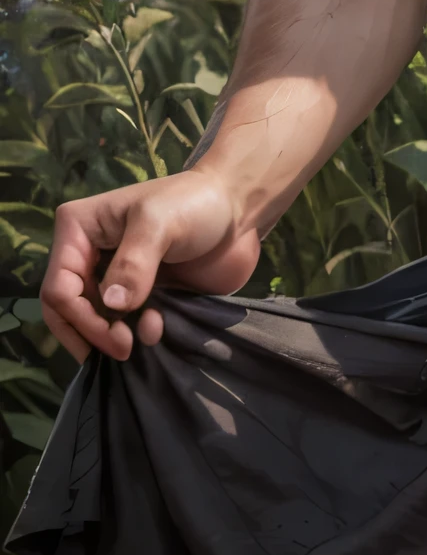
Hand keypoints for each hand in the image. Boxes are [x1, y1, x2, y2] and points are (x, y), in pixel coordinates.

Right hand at [41, 173, 261, 364]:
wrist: (239, 210)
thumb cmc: (196, 203)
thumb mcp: (160, 223)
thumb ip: (134, 263)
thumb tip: (113, 304)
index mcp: (79, 229)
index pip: (59, 285)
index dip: (80, 317)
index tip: (114, 335)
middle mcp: (88, 255)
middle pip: (67, 310)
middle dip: (91, 334)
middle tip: (122, 350)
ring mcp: (113, 277)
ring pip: (93, 322)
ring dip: (113, 337)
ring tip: (143, 338)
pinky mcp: (140, 295)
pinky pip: (123, 325)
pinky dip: (136, 333)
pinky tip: (158, 327)